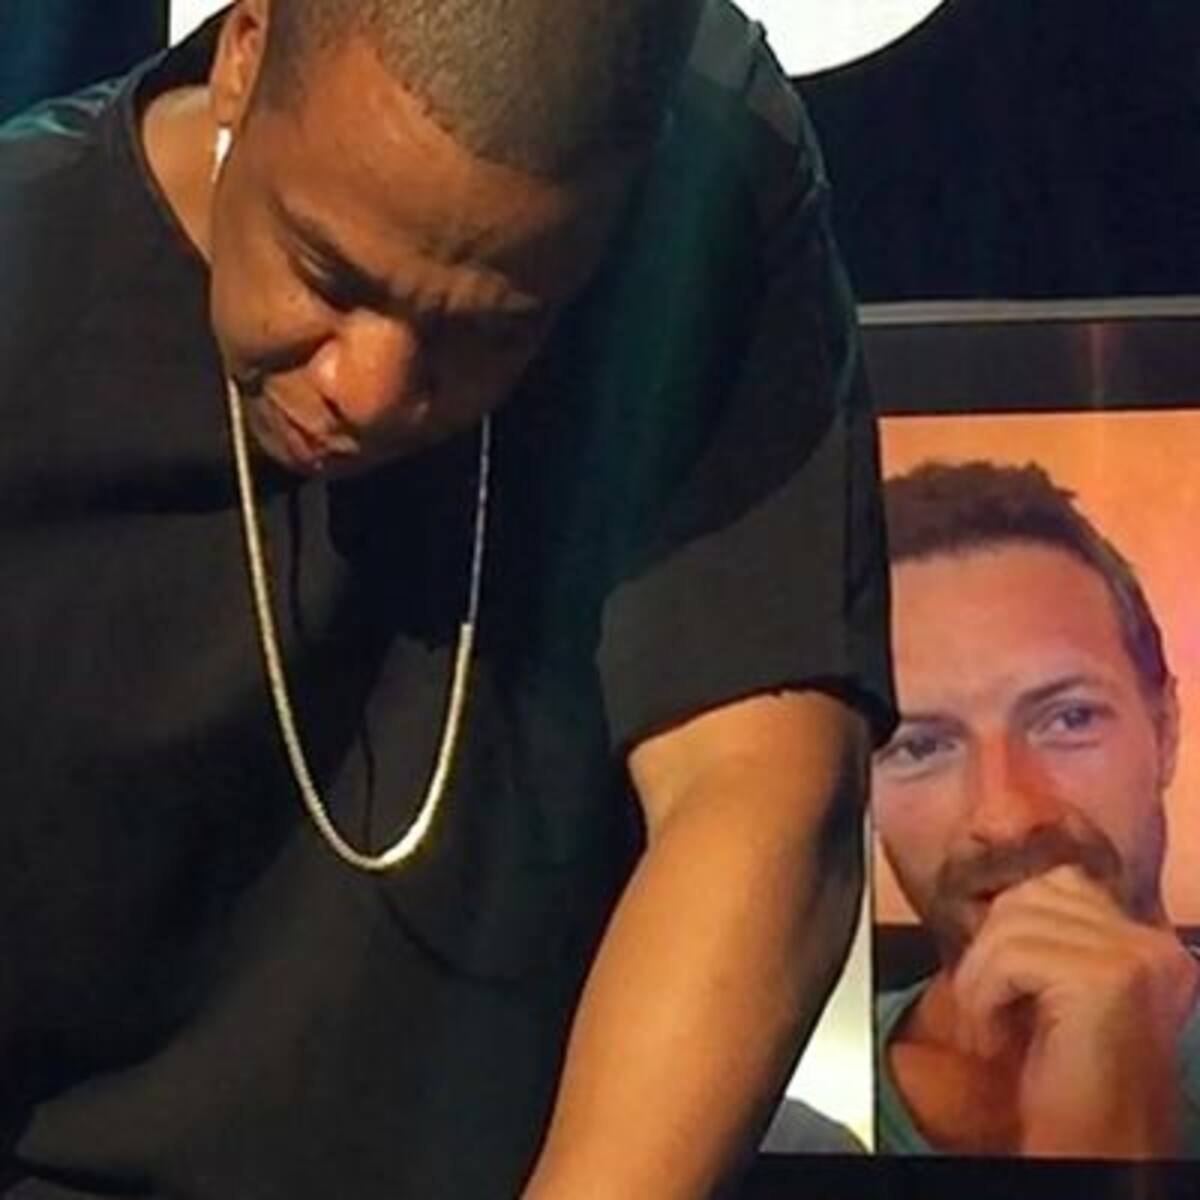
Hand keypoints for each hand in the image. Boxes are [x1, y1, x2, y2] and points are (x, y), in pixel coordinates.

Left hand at [951, 864, 1198, 1156]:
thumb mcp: (1056, 991)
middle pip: (1030, 894)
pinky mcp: (1105, 979)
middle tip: (990, 1011)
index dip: (1009, 926)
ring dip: (980, 978)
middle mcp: (1150, 945)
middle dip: (990, 950)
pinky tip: (994, 1039)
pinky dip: (982, 996)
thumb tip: (998, 896)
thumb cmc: (1068, 1080)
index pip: (1060, 883)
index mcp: (1146, 943)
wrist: (1097, 1152)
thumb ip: (1046, 936)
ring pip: (1011, 921)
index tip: (998, 982)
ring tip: (991, 1028)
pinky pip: (1008, 956)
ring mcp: (1134, 958)